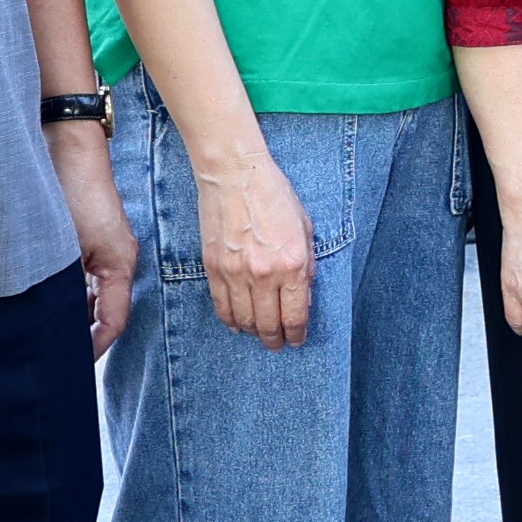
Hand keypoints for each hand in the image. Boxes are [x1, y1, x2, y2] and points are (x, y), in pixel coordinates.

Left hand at [49, 123, 137, 356]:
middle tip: (50, 358)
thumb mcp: (63, 248)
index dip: (91, 349)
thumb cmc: (69, 191)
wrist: (66, 145)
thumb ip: (63, 288)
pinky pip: (82, 281)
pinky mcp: (87, 240)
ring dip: (71, 316)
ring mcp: (102, 250)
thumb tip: (52, 325)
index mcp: (120, 265)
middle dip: (80, 338)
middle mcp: (116, 261)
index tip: (66, 367)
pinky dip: (65, 296)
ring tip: (41, 335)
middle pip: (104, 313)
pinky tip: (40, 302)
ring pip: (91, 298)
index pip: (113, 323)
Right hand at [192, 148, 315, 348]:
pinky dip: (231, 321)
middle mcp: (264, 274)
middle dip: (275, 340)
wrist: (235, 176)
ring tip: (260, 335)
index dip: (297, 334)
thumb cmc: (275, 195)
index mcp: (292, 263)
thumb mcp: (305, 228)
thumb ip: (307, 264)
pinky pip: (222, 307)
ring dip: (254, 333)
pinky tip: (238, 324)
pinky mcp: (214, 270)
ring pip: (244, 321)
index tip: (298, 340)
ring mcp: (236, 274)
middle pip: (269, 325)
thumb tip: (303, 296)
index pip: (295, 315)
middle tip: (278, 345)